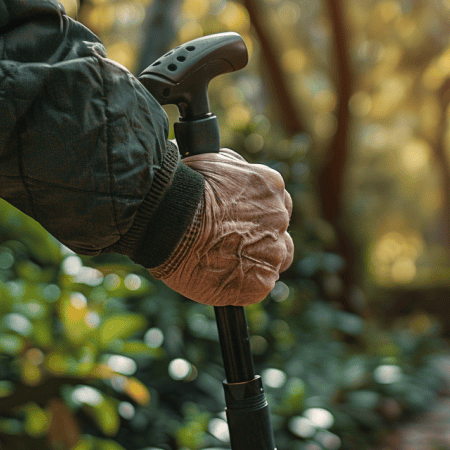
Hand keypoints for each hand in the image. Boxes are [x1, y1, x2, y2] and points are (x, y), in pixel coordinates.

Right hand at [151, 149, 293, 305]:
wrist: (170, 220)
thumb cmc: (183, 189)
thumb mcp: (212, 162)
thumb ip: (233, 170)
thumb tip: (234, 173)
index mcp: (271, 186)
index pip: (276, 202)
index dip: (257, 214)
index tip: (239, 222)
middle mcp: (279, 218)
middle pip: (279, 234)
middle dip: (261, 240)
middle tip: (231, 246)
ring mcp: (273, 252)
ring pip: (273, 262)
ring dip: (253, 264)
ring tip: (222, 265)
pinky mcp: (260, 282)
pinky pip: (256, 287)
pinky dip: (240, 287)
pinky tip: (218, 280)